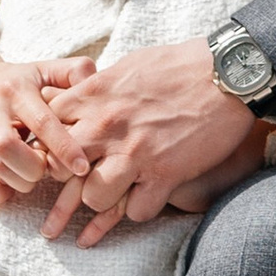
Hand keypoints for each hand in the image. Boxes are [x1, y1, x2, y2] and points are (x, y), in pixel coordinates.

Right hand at [0, 20, 96, 211]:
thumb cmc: (15, 81)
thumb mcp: (43, 69)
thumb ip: (74, 71)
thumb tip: (97, 82)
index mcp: (15, 90)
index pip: (41, 122)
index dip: (64, 147)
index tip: (83, 166)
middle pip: (10, 148)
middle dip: (37, 167)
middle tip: (49, 168)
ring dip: (21, 181)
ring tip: (33, 175)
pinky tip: (12, 185)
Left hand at [38, 42, 273, 241]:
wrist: (228, 73)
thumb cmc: (179, 64)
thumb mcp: (128, 65)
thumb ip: (99, 86)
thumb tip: (79, 94)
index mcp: (93, 96)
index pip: (46, 132)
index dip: (49, 149)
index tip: (55, 158)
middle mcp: (106, 126)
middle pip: (60, 170)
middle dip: (63, 185)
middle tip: (66, 200)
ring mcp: (135, 153)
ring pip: (93, 197)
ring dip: (101, 202)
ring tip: (110, 201)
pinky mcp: (165, 174)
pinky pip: (137, 211)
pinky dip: (140, 210)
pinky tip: (145, 202)